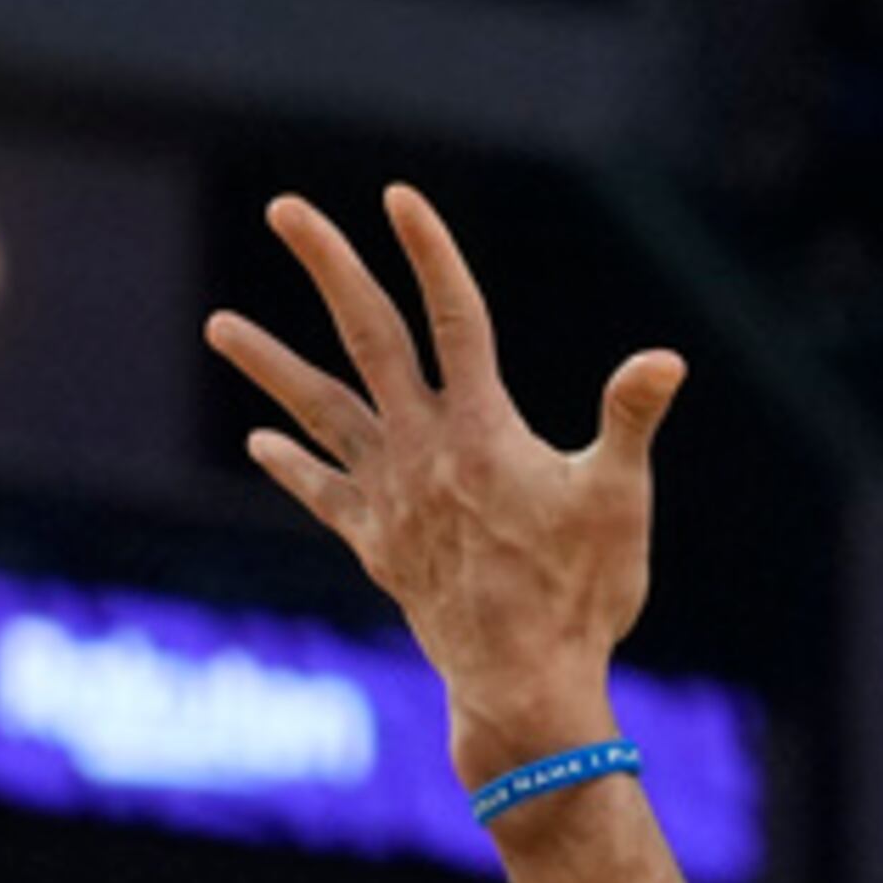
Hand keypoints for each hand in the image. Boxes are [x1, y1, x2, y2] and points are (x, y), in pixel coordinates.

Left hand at [205, 185, 684, 789]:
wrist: (523, 685)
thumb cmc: (581, 594)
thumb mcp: (618, 500)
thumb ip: (631, 419)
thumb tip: (666, 358)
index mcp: (483, 427)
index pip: (454, 316)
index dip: (429, 253)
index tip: (399, 196)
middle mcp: (424, 449)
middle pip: (368, 336)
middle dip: (329, 266)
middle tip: (286, 208)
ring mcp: (391, 496)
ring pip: (319, 411)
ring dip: (268, 364)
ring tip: (216, 326)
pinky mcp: (377, 543)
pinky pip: (324, 493)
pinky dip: (292, 466)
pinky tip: (259, 442)